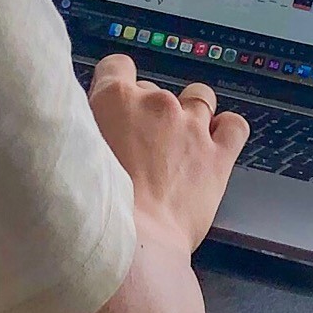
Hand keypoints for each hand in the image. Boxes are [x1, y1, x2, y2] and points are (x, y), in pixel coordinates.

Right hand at [88, 53, 246, 255]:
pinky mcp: (219, 155)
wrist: (135, 245)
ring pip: (199, 97)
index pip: (117, 66)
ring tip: (180, 141)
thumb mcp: (77, 154)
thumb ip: (89, 130)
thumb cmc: (96, 210)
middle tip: (139, 148)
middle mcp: (156, 103)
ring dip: (191, 113)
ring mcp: (192, 127)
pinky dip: (227, 130)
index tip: (117, 104)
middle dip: (148, 114)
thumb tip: (95, 127)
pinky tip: (215, 143)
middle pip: (154, 91)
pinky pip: (235, 125)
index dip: (117, 84)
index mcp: (115, 100)